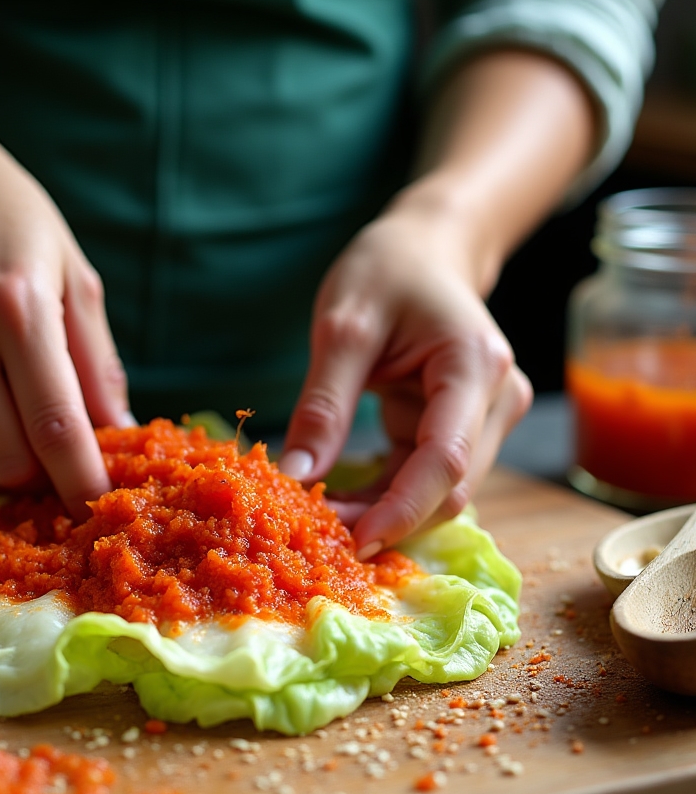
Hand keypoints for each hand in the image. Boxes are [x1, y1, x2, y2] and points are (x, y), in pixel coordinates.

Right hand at [0, 103, 131, 517]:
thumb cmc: (6, 219)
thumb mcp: (72, 273)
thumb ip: (97, 361)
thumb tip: (120, 433)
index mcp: (17, 312)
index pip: (55, 428)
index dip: (82, 480)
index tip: (101, 506)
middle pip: (11, 464)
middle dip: (47, 477)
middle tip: (68, 455)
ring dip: (10, 462)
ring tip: (27, 420)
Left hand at [278, 200, 531, 556]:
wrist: (425, 250)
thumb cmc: (386, 270)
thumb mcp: (342, 327)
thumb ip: (323, 404)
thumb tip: (296, 477)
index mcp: (474, 366)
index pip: (446, 459)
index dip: (402, 509)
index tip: (353, 543)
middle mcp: (496, 399)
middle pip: (450, 487)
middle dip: (386, 518)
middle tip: (316, 532)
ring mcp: (485, 418)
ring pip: (440, 492)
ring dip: (382, 513)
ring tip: (320, 515)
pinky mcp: (463, 428)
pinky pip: (425, 478)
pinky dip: (385, 496)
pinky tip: (341, 499)